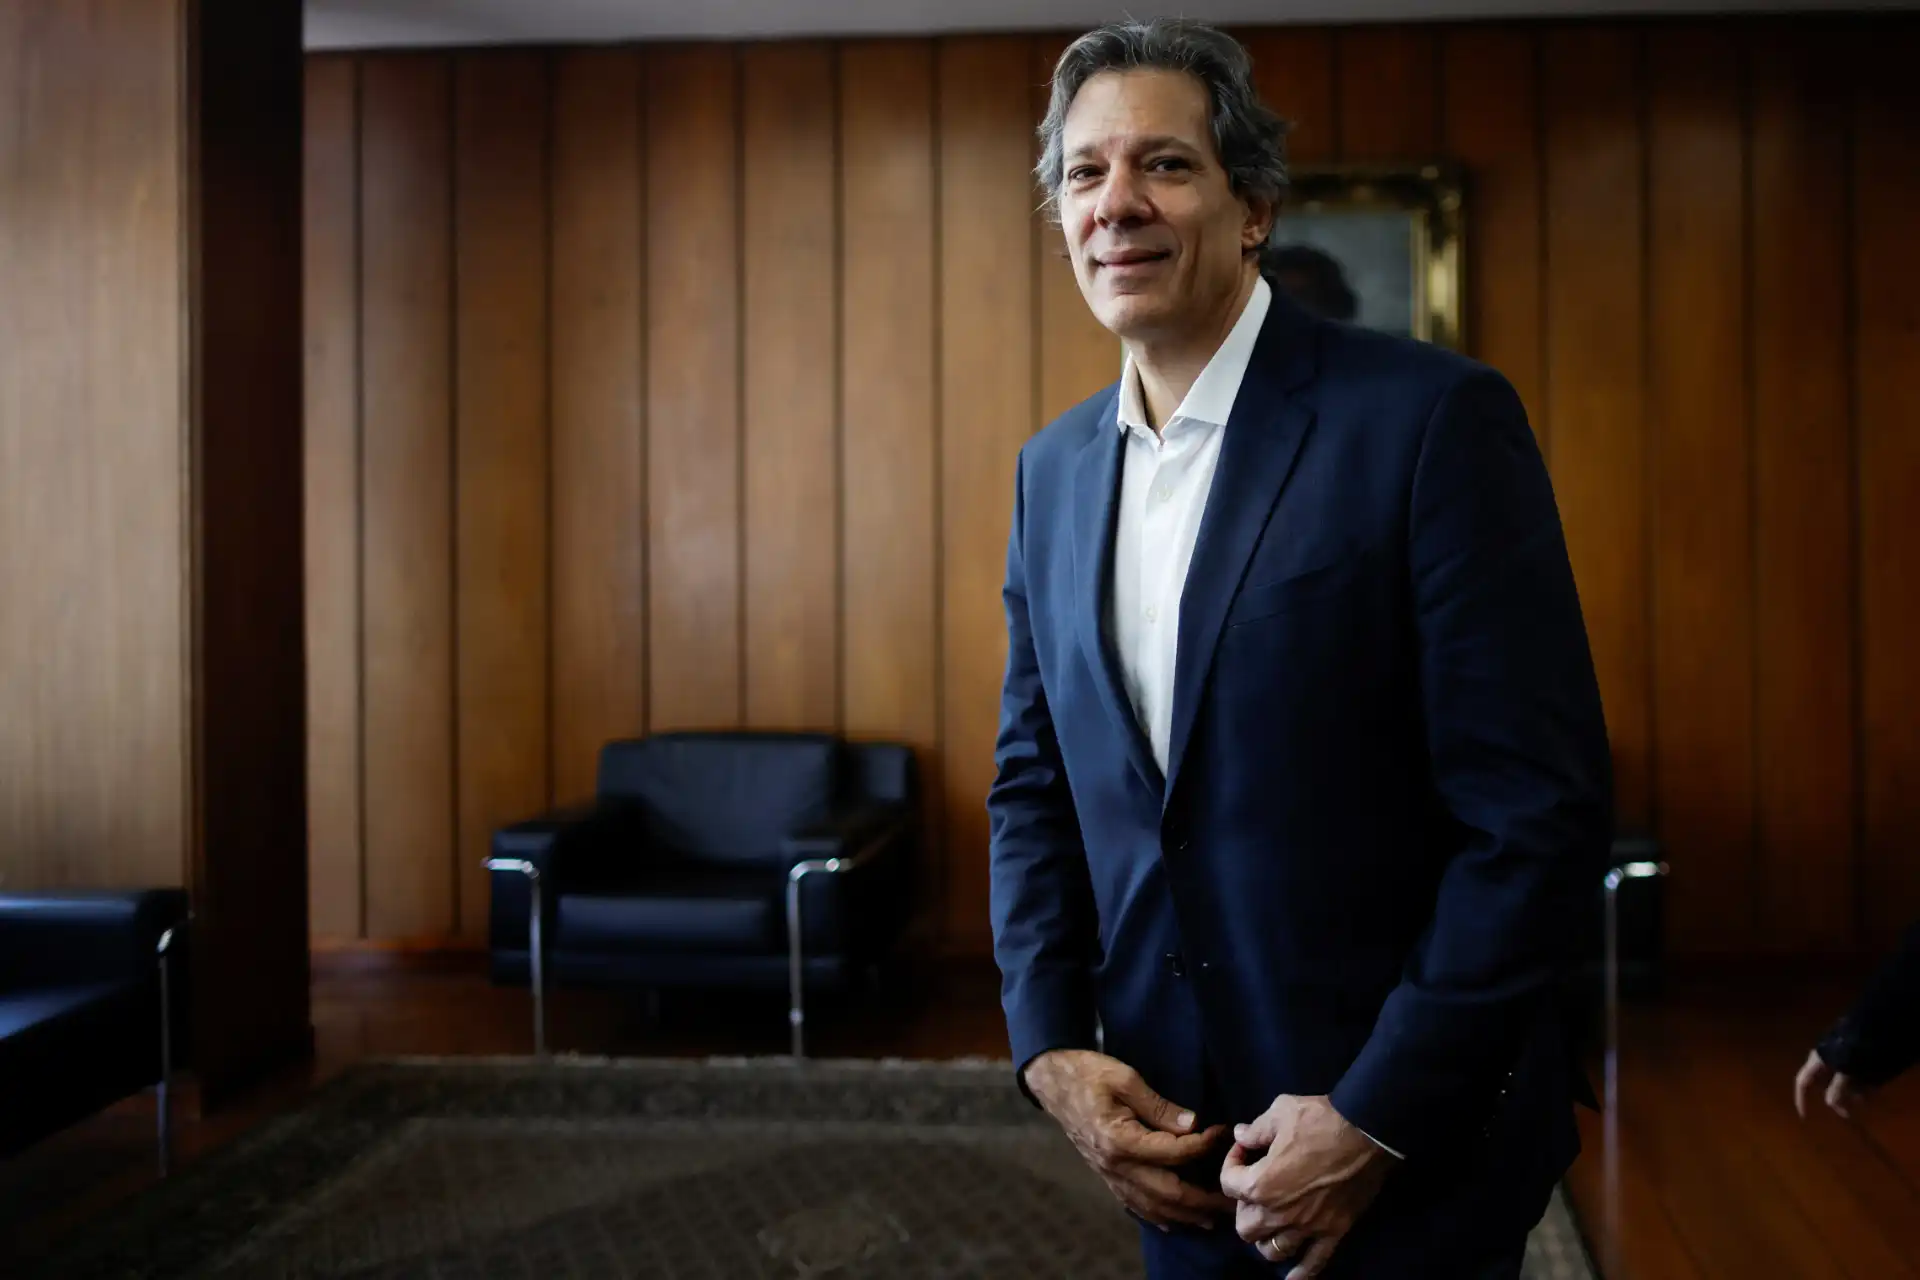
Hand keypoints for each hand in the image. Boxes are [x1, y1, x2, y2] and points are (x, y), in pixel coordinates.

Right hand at [1023, 1049, 1233, 1231]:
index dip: (1202, 1145)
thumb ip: (1160, 1106)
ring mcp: (1109, 1174)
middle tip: (1230, 1198)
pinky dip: (1157, 1215)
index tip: (1222, 1132)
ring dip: (1184, 1215)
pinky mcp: (1106, 1175)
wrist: (1053, 1082)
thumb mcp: (1125, 1078)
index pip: (1173, 1152)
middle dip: (1203, 1199)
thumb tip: (1193, 1125)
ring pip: (1152, 1205)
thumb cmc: (1088, 1073)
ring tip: (1211, 1218)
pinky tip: (1173, 1221)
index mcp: (1120, 1139)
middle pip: (1168, 1192)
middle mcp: (1115, 1164)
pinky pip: (1134, 1204)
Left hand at [1217, 1094, 1394, 1278]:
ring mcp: (1307, 1227)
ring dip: (1266, 1239)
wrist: (1367, 1131)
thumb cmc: (1320, 1119)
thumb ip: (1256, 1129)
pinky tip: (1292, 1278)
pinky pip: (1314, 1263)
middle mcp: (1279, 1213)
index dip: (1231, 1163)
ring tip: (1272, 1223)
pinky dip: (1301, 1274)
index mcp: (1261, 1184)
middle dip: (1244, 1208)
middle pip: (1246, 1228)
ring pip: (1273, 1251)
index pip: (1228, 1185)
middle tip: (1256, 1189)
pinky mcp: (1333, 1232)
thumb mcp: (1280, 1111)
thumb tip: (1241, 1135)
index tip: (1245, 1150)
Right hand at [1796, 1048, 1869, 1119]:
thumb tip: (1830, 1104)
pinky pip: (1853, 1076)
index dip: (1801, 1099)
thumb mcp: (1844, 1070)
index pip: (1803, 1082)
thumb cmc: (1852, 1049)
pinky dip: (1859, 1085)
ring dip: (1851, 1094)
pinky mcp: (1853, 1057)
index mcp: (1816, 1061)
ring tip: (1864, 1102)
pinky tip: (1870, 1091)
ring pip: (1842, 1082)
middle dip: (1837, 1099)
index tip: (1805, 1116)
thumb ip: (1837, 1088)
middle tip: (1849, 1113)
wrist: (1872, 1029)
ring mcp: (1839, 1058)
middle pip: (1826, 1085)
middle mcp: (1825, 1060)